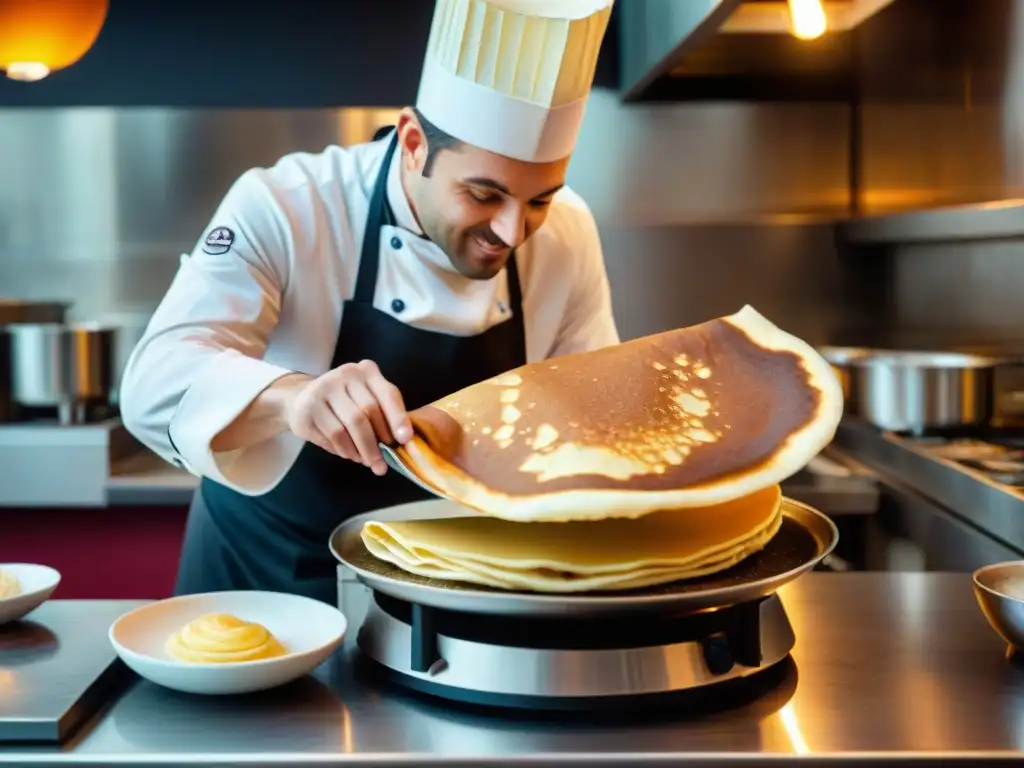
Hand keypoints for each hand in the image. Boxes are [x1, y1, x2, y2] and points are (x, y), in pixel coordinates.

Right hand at [284, 360, 411, 474]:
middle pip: (368, 412)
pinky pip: (333, 435)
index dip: (398, 418)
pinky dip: (345, 450)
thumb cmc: (346, 403)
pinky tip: (350, 454)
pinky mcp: (308, 408)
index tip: (405, 440)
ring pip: (350, 426)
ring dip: (362, 450)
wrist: (303, 399)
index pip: (388, 394)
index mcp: (366, 371)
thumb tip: (404, 441)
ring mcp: (323, 389)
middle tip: (383, 463)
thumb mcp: (368, 399)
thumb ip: (386, 415)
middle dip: (378, 442)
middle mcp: (345, 375)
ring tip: (367, 461)